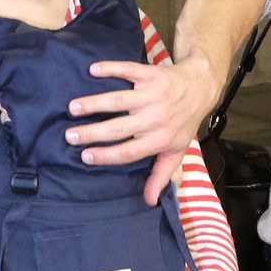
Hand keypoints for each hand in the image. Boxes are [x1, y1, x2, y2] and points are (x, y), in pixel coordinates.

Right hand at [65, 54, 217, 204]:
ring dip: (94, 103)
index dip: (107, 155)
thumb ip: (161, 175)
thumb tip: (149, 201)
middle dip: (93, 133)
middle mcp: (156, 118)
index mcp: (160, 140)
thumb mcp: (177, 151)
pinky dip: (111, 68)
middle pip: (119, 128)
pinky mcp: (152, 75)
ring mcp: (153, 95)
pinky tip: (93, 70)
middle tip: (70, 136)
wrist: (201, 88)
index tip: (85, 156)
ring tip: (73, 107)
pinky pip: (129, 70)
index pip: (129, 152)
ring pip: (119, 101)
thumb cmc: (184, 122)